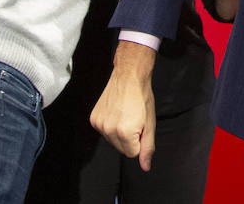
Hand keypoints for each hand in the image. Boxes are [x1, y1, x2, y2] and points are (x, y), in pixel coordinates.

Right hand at [90, 41, 157, 171]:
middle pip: (121, 149)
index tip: (140, 125)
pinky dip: (110, 125)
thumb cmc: (142, 98)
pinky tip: (116, 112)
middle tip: (134, 119)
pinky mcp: (93, 119)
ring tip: (125, 115)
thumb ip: (147, 147)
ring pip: (112, 141)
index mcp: (124, 133)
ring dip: (119, 132)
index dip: (139, 140)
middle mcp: (108, 130)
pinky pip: (104, 132)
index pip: (132, 153)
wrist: (128, 77)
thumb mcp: (150, 124)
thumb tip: (145, 167)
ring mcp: (99, 125)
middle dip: (130, 138)